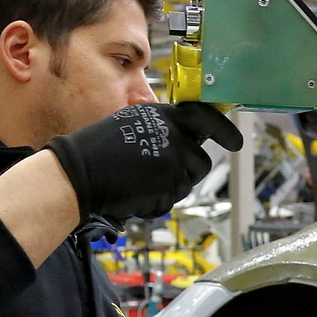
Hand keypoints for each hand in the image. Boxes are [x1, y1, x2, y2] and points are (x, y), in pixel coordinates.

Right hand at [47, 103, 242, 223]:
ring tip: (141, 180)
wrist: (80, 172)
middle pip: (201, 160)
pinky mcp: (170, 187)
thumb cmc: (98, 149)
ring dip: (171, 185)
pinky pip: (172, 198)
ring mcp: (175, 163)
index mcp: (166, 117)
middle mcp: (176, 137)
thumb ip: (163, 129)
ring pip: (188, 181)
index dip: (224, 130)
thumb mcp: (133, 123)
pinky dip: (157, 200)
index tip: (236, 143)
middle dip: (187, 171)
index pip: (206, 117)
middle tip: (167, 175)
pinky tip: (135, 192)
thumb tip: (186, 137)